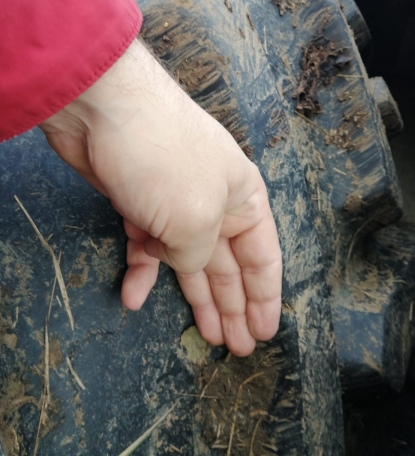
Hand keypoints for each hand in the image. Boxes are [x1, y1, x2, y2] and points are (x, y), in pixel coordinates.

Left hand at [39, 38, 281, 355]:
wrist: (105, 108)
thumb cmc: (167, 159)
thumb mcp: (197, 219)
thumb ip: (200, 255)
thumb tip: (187, 265)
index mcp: (244, 199)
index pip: (264, 257)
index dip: (266, 297)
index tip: (266, 332)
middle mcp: (214, 202)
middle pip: (229, 264)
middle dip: (233, 305)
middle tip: (238, 347)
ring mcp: (174, 203)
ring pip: (188, 259)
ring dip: (195, 296)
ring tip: (206, 335)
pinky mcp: (138, 203)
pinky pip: (146, 246)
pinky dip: (141, 270)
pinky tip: (133, 297)